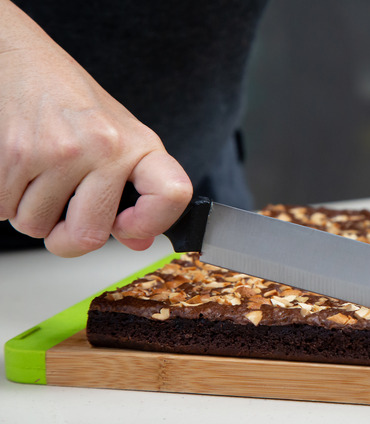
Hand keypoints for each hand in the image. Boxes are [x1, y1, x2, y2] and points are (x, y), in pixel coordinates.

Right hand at [0, 2, 191, 255]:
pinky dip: (3, 199)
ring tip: (35, 172)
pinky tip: (15, 168)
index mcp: (138, 145)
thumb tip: (138, 241)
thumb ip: (131, 190)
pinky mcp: (17, 153)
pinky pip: (3, 210)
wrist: (16, 57)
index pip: (172, 194)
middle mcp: (105, 147)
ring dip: (28, 211)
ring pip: (36, 226)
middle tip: (59, 213)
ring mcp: (60, 151)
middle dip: (65, 236)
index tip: (129, 228)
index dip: (152, 224)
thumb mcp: (115, 136)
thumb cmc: (67, 100)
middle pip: (87, 236)